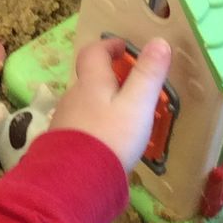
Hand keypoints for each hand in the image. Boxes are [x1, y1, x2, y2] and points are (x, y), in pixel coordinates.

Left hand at [49, 37, 171, 175]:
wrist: (75, 181)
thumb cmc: (111, 137)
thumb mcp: (137, 104)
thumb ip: (148, 74)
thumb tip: (159, 41)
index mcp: (92, 83)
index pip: (94, 52)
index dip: (109, 46)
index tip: (124, 48)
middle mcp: (73, 96)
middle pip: (89, 79)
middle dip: (109, 77)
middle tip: (132, 86)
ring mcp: (65, 121)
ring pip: (85, 103)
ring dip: (102, 103)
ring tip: (124, 116)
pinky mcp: (63, 144)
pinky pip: (81, 126)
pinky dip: (95, 125)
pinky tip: (108, 141)